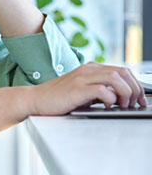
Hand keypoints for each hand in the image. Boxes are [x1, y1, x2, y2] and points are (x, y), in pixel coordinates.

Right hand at [29, 62, 146, 115]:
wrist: (36, 100)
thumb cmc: (58, 98)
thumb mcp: (83, 91)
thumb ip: (100, 90)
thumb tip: (121, 97)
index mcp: (90, 68)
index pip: (122, 70)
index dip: (135, 85)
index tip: (139, 99)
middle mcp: (87, 69)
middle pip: (122, 72)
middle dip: (134, 89)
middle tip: (134, 103)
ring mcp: (81, 77)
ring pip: (115, 78)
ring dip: (125, 93)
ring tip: (123, 105)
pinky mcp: (76, 88)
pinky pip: (102, 90)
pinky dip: (110, 98)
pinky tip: (107, 106)